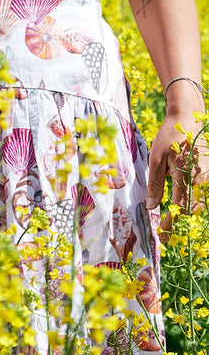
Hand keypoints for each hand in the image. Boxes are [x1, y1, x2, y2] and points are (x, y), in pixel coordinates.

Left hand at [147, 108, 208, 238]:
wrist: (187, 117)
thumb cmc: (169, 136)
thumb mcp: (156, 159)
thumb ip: (155, 184)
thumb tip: (151, 207)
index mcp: (187, 177)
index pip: (179, 209)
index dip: (171, 225)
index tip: (162, 236)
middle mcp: (202, 180)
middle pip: (193, 211)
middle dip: (180, 224)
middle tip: (165, 234)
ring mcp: (208, 178)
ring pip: (199, 205)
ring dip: (187, 216)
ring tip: (171, 224)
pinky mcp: (208, 174)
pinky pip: (202, 195)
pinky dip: (192, 204)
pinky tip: (181, 207)